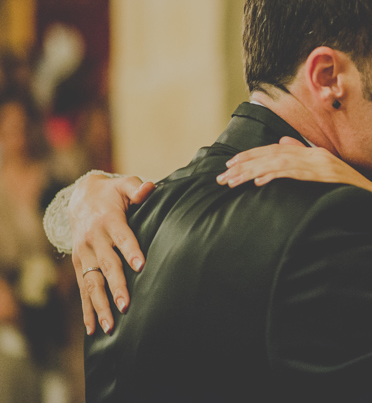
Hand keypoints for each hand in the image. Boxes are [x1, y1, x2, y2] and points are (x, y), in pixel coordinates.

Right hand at [71, 174, 154, 334]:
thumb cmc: (112, 193)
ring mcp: (83, 253)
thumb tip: (150, 188)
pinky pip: (82, 289)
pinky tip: (93, 328)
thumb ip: (138, 188)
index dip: (131, 251)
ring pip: (92, 282)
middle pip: (107, 265)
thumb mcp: (124, 184)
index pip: (122, 237)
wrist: (80, 197)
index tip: (141, 266)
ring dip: (100, 305)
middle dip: (116, 286)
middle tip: (126, 305)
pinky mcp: (79, 264)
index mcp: (108, 219)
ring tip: (110, 326)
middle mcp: (93, 239)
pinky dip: (87, 309)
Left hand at [217, 137, 371, 281]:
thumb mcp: (327, 177)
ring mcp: (323, 165)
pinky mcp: (326, 177)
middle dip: (245, 165)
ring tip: (233, 180)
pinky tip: (259, 182)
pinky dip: (276, 175)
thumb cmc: (353, 198)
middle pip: (273, 156)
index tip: (230, 167)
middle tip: (222, 176)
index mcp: (316, 156)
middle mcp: (318, 156)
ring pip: (280, 163)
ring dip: (253, 171)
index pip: (276, 152)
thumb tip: (284, 144)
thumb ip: (306, 160)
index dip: (251, 157)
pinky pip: (297, 174)